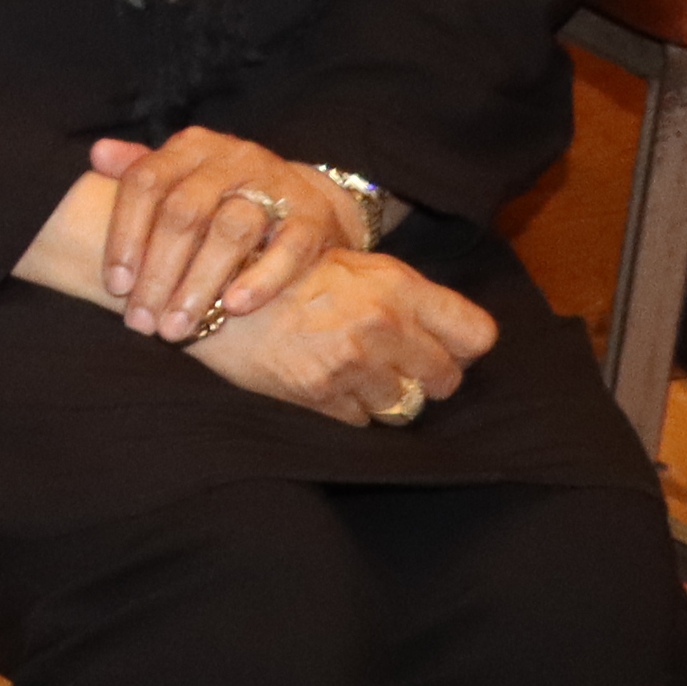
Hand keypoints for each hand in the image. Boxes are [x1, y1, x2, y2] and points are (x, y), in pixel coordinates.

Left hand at [82, 126, 353, 342]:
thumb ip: (138, 168)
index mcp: (190, 148)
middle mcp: (231, 160)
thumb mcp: (181, 176)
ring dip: (199, 283)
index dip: (125, 234)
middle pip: (184, 213)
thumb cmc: (223, 195)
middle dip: (157, 273)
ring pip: (232, 230)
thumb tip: (96, 154)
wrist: (304, 200)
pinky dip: (260, 279)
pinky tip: (233, 307)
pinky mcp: (311, 217)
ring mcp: (275, 185)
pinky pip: (288, 248)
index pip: (146, 182)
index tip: (115, 286)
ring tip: (177, 325)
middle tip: (141, 321)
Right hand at [179, 245, 492, 425]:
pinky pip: (361, 421)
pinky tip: (324, 383)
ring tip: (352, 374)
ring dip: (383, 397)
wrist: (209, 291)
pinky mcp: (321, 394)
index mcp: (397, 286)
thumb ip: (404, 293)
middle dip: (425, 379)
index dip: (463, 348)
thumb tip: (447, 331)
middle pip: (446, 380)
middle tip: (396, 368)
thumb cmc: (283, 273)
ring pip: (403, 406)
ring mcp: (352, 363)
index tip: (443, 349)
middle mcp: (382, 325)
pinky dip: (347, 409)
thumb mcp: (351, 264)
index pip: (478, 335)